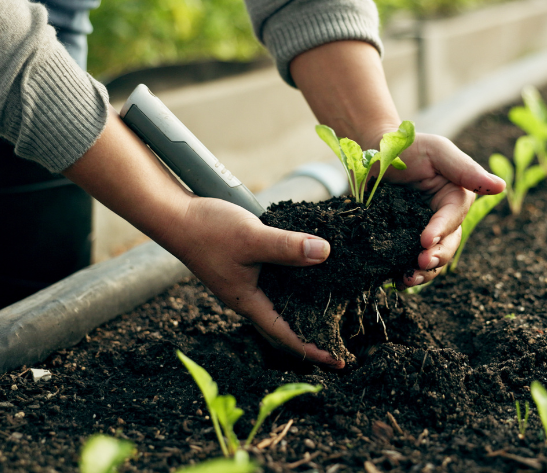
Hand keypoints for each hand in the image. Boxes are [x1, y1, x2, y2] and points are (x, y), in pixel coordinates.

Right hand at [166, 196, 344, 368]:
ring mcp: (246, 283)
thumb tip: (325, 253)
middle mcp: (248, 298)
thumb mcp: (253, 238)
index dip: (313, 350)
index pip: (286, 335)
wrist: (176, 216)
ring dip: (305, 312)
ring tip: (332, 314)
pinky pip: (276, 283)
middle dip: (312, 337)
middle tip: (340, 343)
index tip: (339, 361)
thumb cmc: (208, 230)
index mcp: (248, 302)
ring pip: (281, 304)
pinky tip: (310, 273)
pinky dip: (296, 285)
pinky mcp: (246, 266)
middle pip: (285, 326)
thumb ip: (287, 247)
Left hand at [377, 131, 505, 286]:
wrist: (373, 152)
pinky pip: (410, 261)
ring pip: (433, 258)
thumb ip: (465, 169)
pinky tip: (396, 281)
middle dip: (436, 257)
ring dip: (425, 272)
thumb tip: (501, 187)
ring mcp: (423, 232)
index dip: (441, 231)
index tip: (425, 240)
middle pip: (448, 244)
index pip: (453, 218)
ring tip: (408, 279)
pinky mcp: (404, 240)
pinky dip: (407, 273)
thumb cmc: (407, 146)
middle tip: (419, 263)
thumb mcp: (436, 151)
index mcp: (455, 198)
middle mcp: (444, 219)